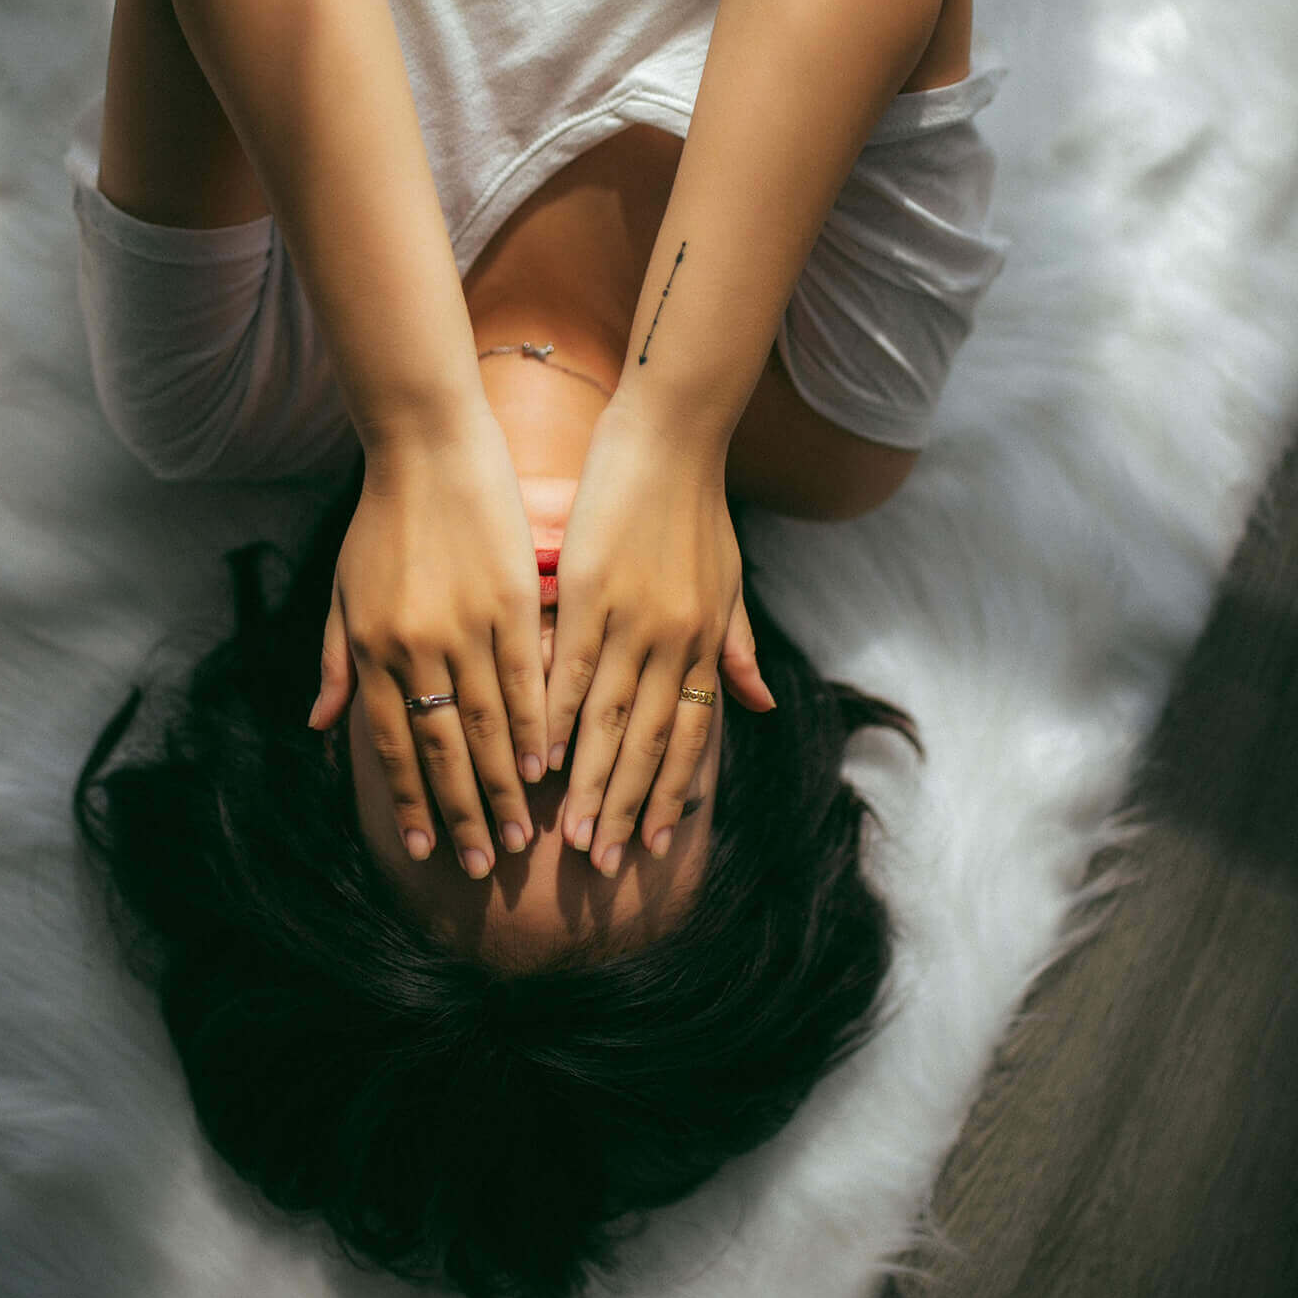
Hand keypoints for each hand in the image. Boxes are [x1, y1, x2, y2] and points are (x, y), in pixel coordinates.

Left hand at [306, 411, 545, 874]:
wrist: (426, 445)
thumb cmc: (381, 519)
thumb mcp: (343, 592)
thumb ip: (336, 662)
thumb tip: (323, 730)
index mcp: (371, 647)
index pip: (389, 743)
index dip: (407, 799)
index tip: (422, 848)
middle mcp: (414, 645)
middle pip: (441, 747)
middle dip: (461, 812)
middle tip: (484, 866)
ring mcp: (464, 624)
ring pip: (487, 722)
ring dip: (504, 783)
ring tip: (523, 832)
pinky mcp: (509, 598)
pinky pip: (525, 676)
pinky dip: (536, 724)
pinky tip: (548, 762)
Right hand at [544, 402, 776, 874]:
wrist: (674, 433)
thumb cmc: (698, 504)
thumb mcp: (730, 581)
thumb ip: (738, 647)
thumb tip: (761, 707)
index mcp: (705, 642)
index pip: (689, 737)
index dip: (670, 794)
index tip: (652, 846)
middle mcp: (675, 641)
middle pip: (648, 743)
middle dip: (625, 808)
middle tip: (603, 864)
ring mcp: (632, 619)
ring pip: (608, 719)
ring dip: (587, 781)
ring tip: (566, 835)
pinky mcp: (591, 591)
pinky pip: (570, 668)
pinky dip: (554, 716)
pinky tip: (536, 754)